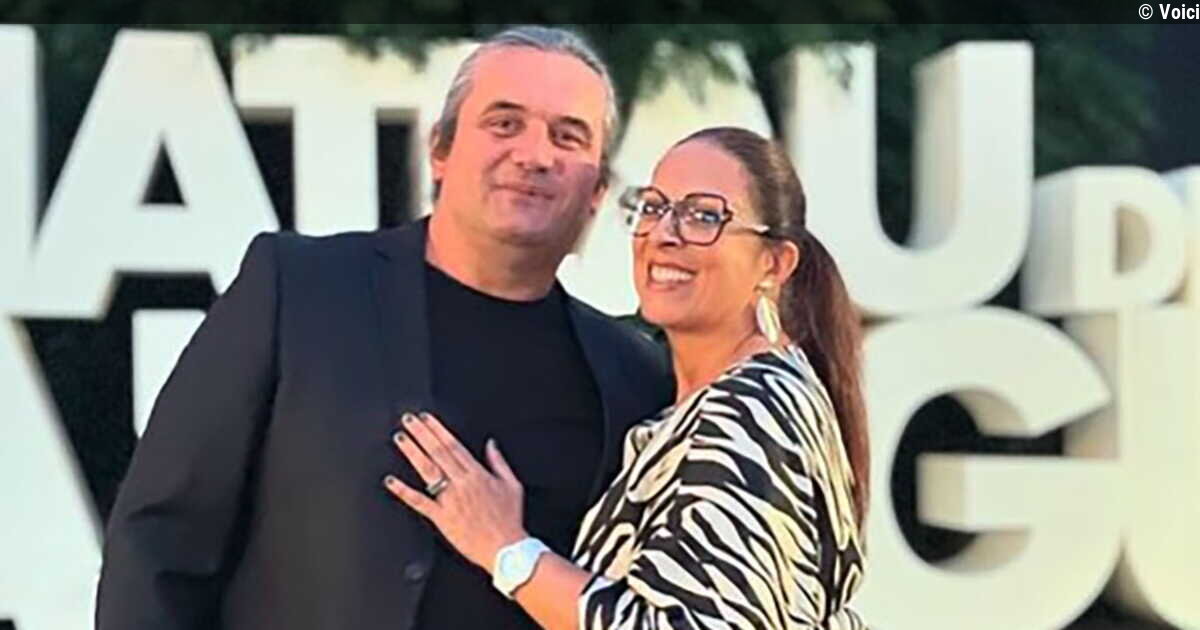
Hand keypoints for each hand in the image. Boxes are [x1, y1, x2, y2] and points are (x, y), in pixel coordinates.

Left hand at [383, 412, 528, 571]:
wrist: (506, 549)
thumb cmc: (509, 520)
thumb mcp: (512, 485)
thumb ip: (499, 462)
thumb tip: (491, 443)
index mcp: (478, 474)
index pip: (453, 445)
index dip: (437, 430)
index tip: (426, 418)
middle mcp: (462, 484)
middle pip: (438, 453)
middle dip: (422, 434)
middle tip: (408, 420)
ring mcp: (450, 500)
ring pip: (428, 471)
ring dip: (412, 453)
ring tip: (400, 438)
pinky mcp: (441, 518)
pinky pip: (420, 502)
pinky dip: (404, 491)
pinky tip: (391, 481)